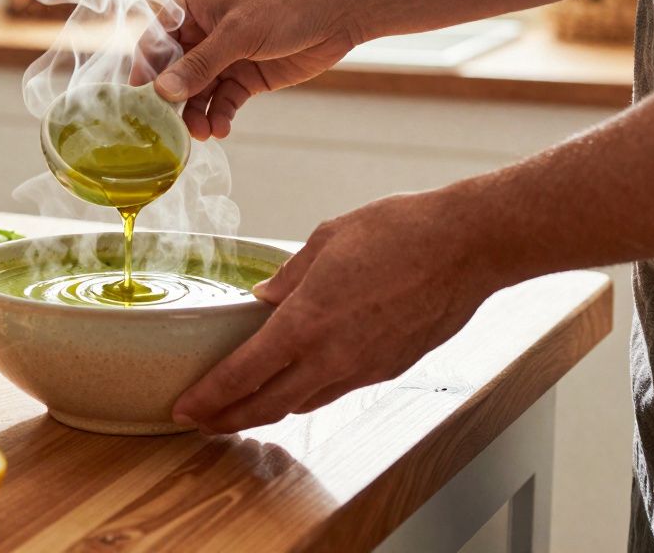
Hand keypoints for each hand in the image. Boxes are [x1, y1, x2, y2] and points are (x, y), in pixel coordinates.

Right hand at [136, 0, 362, 140]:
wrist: (340, 10)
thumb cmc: (286, 3)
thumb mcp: (238, 33)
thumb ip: (200, 64)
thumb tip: (162, 91)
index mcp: (189, 9)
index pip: (154, 44)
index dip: (146, 75)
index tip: (141, 106)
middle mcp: (201, 34)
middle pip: (174, 75)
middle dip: (173, 103)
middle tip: (172, 130)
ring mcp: (223, 57)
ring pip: (198, 94)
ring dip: (197, 115)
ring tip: (203, 133)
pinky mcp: (244, 77)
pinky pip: (223, 101)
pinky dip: (220, 116)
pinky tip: (221, 129)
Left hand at [171, 188, 505, 433]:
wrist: (469, 246)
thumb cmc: (402, 231)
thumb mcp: (327, 238)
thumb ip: (289, 275)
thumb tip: (265, 298)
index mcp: (307, 320)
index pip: (243, 374)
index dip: (209, 398)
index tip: (184, 408)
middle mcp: (333, 355)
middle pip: (267, 405)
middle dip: (227, 419)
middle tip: (200, 422)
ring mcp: (364, 368)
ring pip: (303, 403)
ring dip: (268, 411)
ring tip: (241, 409)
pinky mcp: (390, 369)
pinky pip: (336, 391)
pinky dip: (307, 395)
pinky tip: (297, 386)